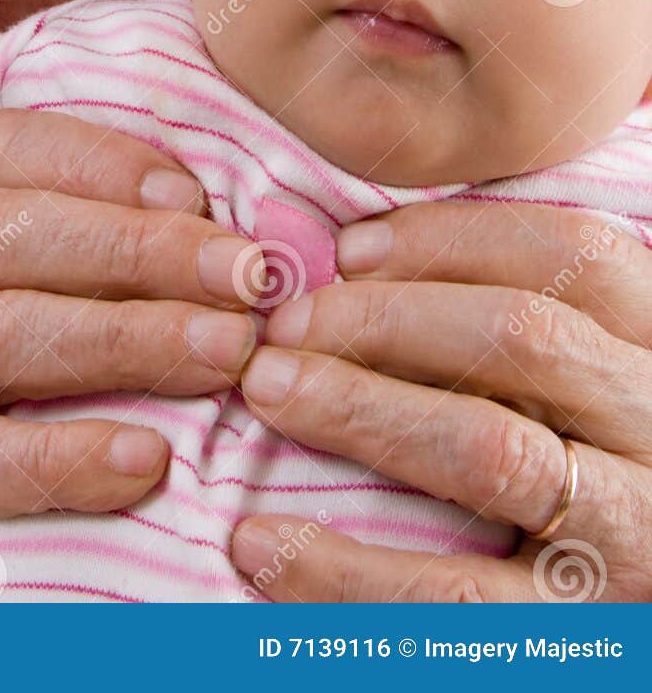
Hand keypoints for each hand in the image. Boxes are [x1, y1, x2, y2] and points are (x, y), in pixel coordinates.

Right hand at [0, 110, 261, 599]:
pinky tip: (146, 460)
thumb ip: (101, 248)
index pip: (8, 148)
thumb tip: (231, 239)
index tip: (200, 196)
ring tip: (225, 355)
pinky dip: (63, 454)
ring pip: (1, 333)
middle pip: (14, 232)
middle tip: (245, 277)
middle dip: (142, 249)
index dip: (106, 163)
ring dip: (126, 339)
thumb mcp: (25, 287)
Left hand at [233, 200, 651, 600]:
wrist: (624, 593)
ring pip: (491, 448)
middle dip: (385, 317)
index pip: (573, 255)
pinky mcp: (580, 638)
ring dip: (359, 410)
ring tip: (266, 392)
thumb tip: (353, 260)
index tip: (347, 249)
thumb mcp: (582, 383)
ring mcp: (632, 534)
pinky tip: (261, 544)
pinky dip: (345, 570)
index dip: (453, 239)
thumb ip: (508, 322)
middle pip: (525, 336)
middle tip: (283, 325)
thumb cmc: (584, 469)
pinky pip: (454, 600)